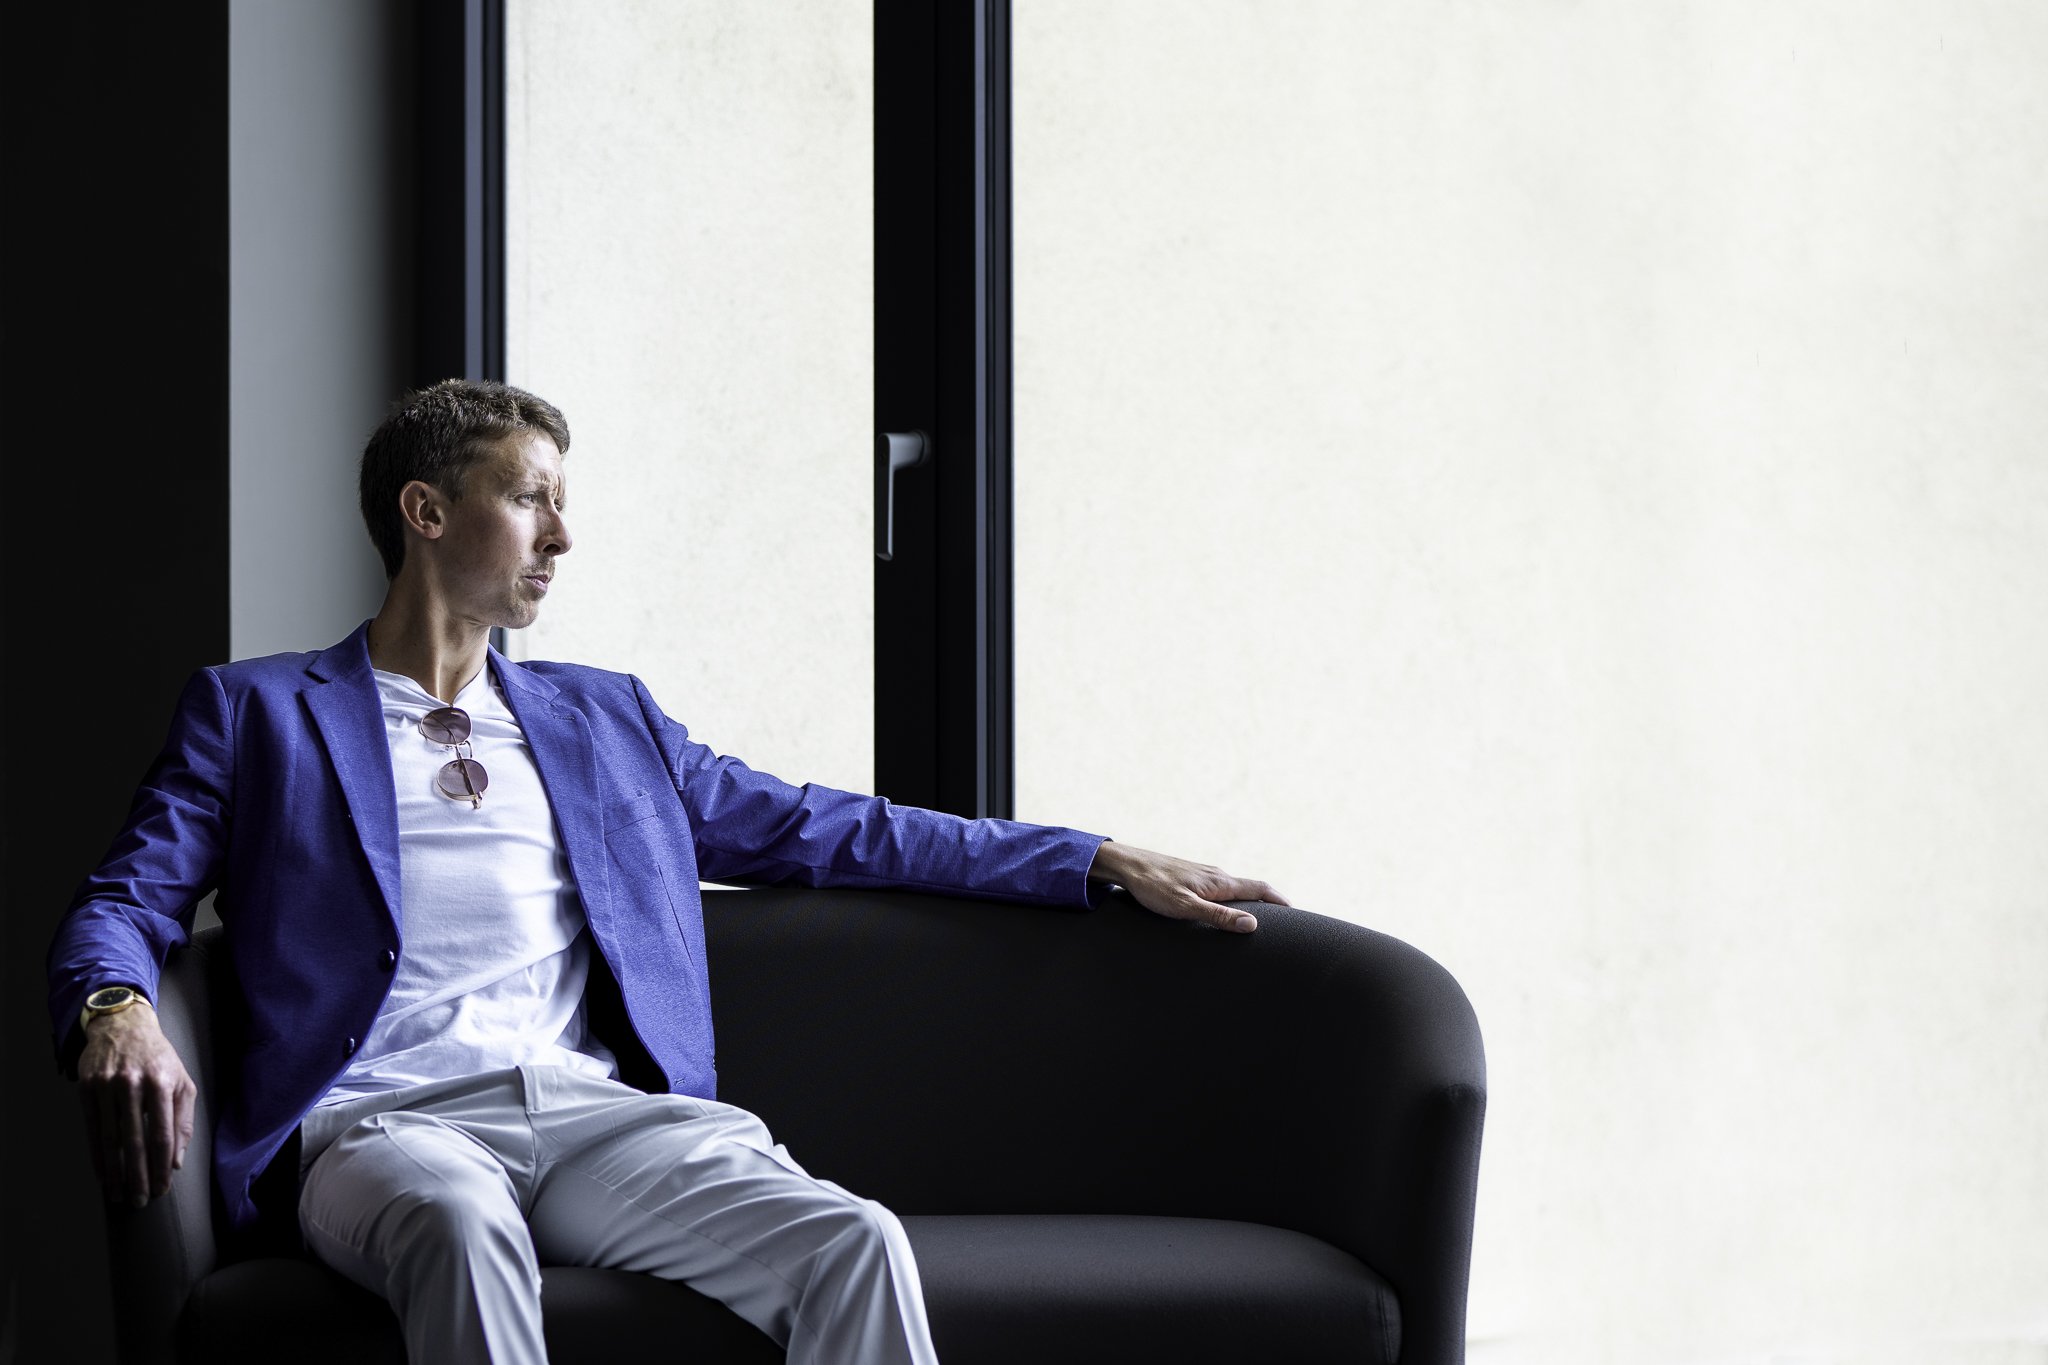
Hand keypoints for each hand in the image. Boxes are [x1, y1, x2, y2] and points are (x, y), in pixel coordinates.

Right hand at [77, 1003, 196, 1208]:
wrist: (124, 1026)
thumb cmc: (159, 1058)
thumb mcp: (183, 1081)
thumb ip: (183, 1120)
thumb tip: (176, 1161)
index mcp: (163, 1083)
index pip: (162, 1134)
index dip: (161, 1165)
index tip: (162, 1188)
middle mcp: (134, 1084)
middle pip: (135, 1141)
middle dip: (138, 1175)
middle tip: (141, 1201)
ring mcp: (108, 1085)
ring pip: (110, 1138)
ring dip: (114, 1172)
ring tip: (118, 1194)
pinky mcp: (87, 1087)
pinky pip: (91, 1129)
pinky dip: (96, 1155)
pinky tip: (101, 1173)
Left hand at [1088, 841, 1290, 932]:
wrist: (1128, 864)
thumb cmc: (1153, 887)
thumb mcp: (1186, 907)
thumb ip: (1219, 916)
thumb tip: (1253, 924)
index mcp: (1220, 882)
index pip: (1261, 889)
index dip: (1281, 901)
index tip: (1298, 914)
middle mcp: (1216, 875)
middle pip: (1252, 888)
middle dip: (1270, 903)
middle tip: (1285, 921)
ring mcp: (1204, 874)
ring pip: (1235, 889)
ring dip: (1251, 901)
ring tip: (1259, 919)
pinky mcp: (1191, 877)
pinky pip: (1220, 889)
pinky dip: (1232, 899)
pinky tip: (1225, 909)